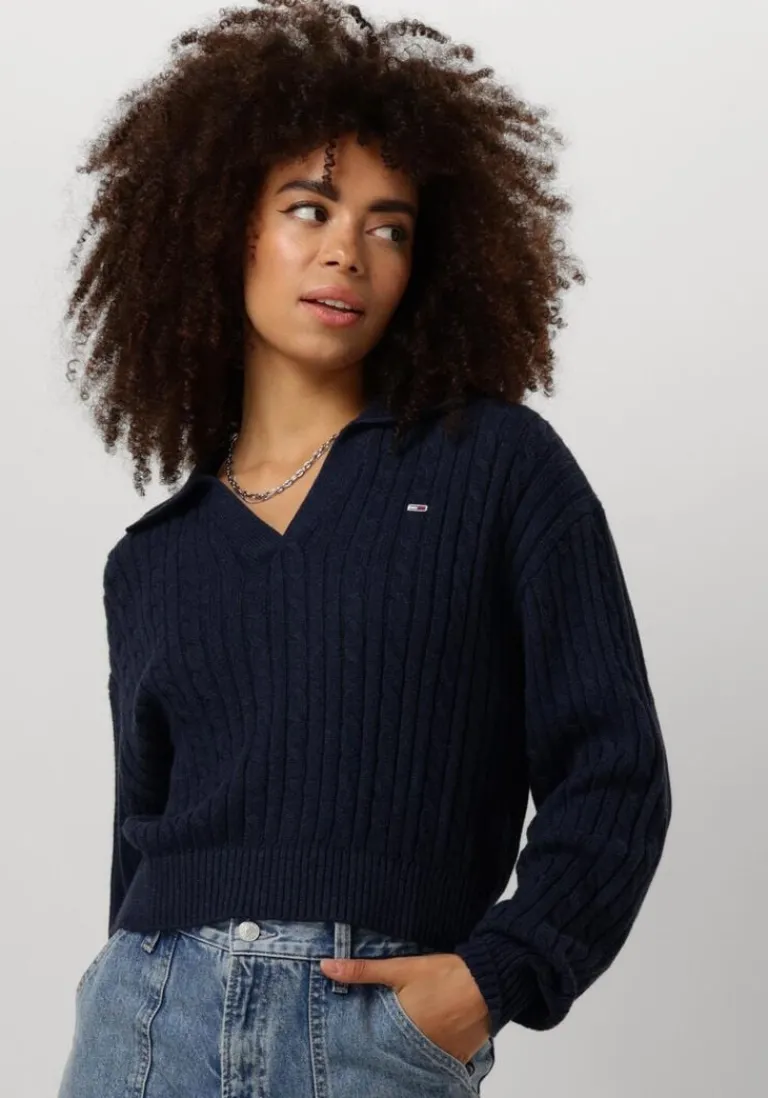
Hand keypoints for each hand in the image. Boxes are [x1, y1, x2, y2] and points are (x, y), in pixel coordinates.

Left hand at [320, 952, 491, 1063]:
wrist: (489, 982)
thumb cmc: (445, 974)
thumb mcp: (401, 969)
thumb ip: (363, 971)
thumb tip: (326, 967)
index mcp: (401, 1029)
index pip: (372, 1045)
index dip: (363, 1041)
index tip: (354, 1039)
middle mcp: (418, 1049)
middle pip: (392, 1054)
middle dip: (384, 1048)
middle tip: (379, 1038)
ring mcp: (438, 1058)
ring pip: (413, 1059)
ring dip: (405, 1052)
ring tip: (399, 1041)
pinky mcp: (456, 1059)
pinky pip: (435, 1064)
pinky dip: (428, 1055)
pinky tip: (424, 1043)